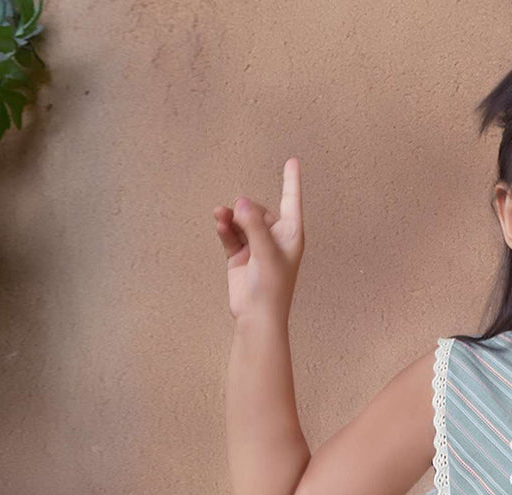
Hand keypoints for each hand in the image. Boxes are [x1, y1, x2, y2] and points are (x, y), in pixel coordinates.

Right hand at [213, 157, 304, 322]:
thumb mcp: (266, 252)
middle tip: (238, 218)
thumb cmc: (271, 288)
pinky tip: (219, 224)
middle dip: (246, 211)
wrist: (257, 316)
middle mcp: (275, 238)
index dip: (291, 181)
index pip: (291, 201)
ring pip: (241, 220)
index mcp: (291, 235)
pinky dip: (225, 228)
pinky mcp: (240, 255)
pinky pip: (230, 233)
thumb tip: (241, 201)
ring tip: (220, 215)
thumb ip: (254, 224)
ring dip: (230, 217)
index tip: (292, 161)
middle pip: (258, 209)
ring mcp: (256, 246)